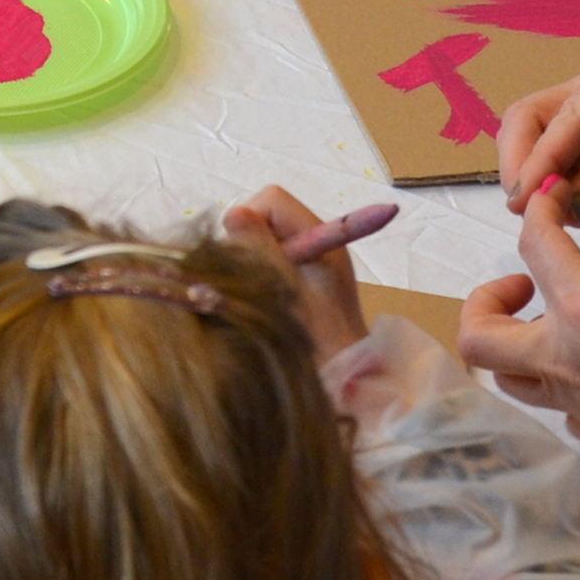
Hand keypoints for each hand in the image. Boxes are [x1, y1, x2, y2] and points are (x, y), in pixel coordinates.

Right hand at [221, 186, 369, 360]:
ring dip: (249, 264)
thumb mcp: (287, 290)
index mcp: (321, 236)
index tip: (242, 254)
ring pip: (259, 242)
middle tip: (250, 280)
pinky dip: (254, 277)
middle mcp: (315, 242)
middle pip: (263, 218)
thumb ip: (261, 250)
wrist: (345, 379)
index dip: (249, 219)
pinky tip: (259, 303)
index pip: (272, 200)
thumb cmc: (319, 338)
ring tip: (256, 297)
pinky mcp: (298, 282)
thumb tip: (234, 213)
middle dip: (247, 244)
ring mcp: (306, 263)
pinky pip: (264, 263)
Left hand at [457, 193, 579, 527]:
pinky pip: (558, 407)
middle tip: (522, 285)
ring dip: (515, 345)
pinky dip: (561, 383)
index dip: (538, 210)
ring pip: (508, 379)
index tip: (548, 198)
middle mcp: (563, 360)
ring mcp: (576, 404)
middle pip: (478, 336)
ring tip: (551, 325)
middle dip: (485, 301)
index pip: (536, 245)